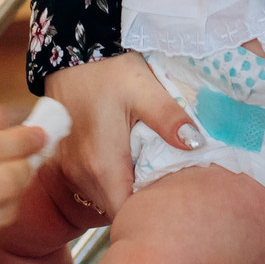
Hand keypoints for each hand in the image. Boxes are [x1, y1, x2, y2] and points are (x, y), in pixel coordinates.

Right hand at [41, 52, 200, 215]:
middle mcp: (81, 175)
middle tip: (171, 184)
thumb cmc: (108, 70)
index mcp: (102, 165)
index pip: (127, 214)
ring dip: (126, 191)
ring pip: (104, 198)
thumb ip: (170, 119)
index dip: (151, 213)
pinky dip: (113, 180)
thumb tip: (197, 145)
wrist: (70, 49)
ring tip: (153, 172)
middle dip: (143, 203)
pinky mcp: (67, 162)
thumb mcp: (144, 89)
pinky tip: (131, 161)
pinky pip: (93, 185)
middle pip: (117, 209)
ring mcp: (71, 170)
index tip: (174, 200)